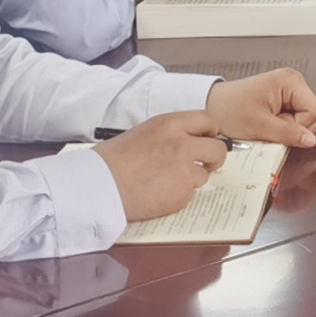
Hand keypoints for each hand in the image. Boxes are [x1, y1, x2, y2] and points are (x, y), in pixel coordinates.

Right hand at [95, 111, 227, 221]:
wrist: (98, 185)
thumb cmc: (112, 161)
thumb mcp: (144, 133)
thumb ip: (170, 134)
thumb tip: (190, 141)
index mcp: (170, 124)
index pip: (208, 121)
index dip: (211, 132)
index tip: (208, 139)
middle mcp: (181, 144)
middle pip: (217, 149)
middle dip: (213, 158)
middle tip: (204, 164)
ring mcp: (183, 170)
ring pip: (204, 174)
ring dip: (191, 179)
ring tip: (165, 181)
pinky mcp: (181, 193)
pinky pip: (190, 194)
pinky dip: (178, 195)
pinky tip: (159, 193)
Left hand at [205, 67, 315, 147]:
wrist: (211, 107)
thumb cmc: (229, 110)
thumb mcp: (259, 126)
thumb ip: (288, 133)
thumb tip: (311, 141)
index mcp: (290, 81)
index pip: (314, 111)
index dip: (300, 127)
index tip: (279, 130)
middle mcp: (293, 82)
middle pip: (312, 114)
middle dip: (295, 128)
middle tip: (272, 128)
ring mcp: (289, 91)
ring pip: (304, 118)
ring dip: (289, 129)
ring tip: (268, 127)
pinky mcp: (283, 99)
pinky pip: (294, 118)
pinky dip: (284, 127)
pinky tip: (269, 126)